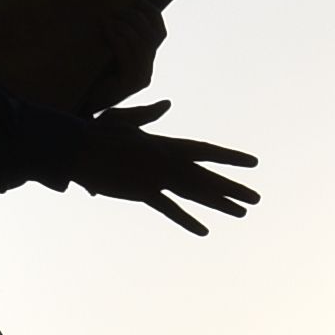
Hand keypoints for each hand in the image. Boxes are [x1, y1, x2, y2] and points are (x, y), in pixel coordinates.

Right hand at [66, 102, 259, 235]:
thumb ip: (149, 115)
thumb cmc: (98, 132)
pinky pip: (170, 209)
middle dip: (233, 187)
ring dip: (220, 203)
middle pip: (208, 176)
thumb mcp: (125, 120)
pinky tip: (204, 231)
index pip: (206, 151)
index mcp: (166, 144)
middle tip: (256, 198)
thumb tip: (167, 104)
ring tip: (241, 212)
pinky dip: (187, 220)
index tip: (253, 162)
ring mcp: (157, 177)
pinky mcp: (143, 192)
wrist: (78, 148)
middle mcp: (168, 161)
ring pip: (196, 192)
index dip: (230, 157)